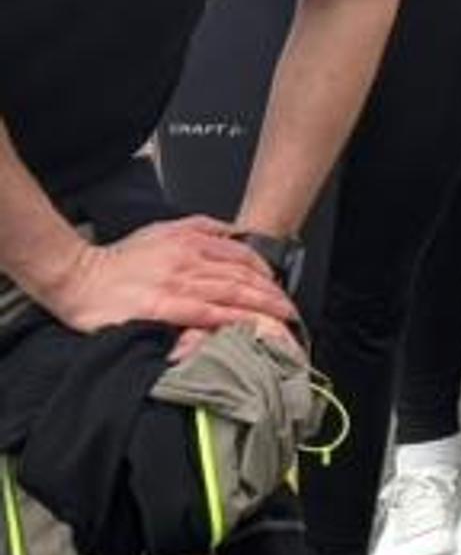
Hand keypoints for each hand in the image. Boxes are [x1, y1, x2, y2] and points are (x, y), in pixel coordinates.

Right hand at [43, 216, 296, 342]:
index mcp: (191, 241)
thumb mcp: (162, 229)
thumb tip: (233, 231)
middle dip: (272, 293)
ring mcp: (177, 283)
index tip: (278, 286)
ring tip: (282, 320)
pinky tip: (249, 327)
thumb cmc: (117, 259)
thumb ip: (200, 228)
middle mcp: (189, 260)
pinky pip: (206, 313)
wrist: (76, 277)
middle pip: (243, 276)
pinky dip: (231, 319)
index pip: (242, 255)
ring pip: (232, 294)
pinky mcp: (162, 307)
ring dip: (262, 308)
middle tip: (289, 309)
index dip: (266, 272)